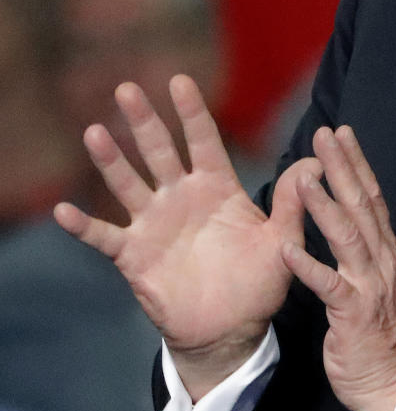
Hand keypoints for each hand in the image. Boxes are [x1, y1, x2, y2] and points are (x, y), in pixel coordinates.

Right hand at [54, 75, 315, 399]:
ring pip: (128, 184)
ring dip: (111, 160)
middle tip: (127, 88)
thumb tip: (318, 162)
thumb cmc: (258, 282)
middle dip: (144, 121)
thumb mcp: (281, 241)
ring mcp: (154, 224)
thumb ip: (293, 203)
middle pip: (159, 152)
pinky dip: (84, 225)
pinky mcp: (134, 255)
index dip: (192, 112)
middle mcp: (181, 198)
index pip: (203, 141)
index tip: (180, 81)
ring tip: (95, 133)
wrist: (231, 329)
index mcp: (217, 188)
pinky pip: (105, 236)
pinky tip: (63, 211)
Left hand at [280, 126, 395, 410]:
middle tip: (325, 135)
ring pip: (349, 237)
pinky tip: (287, 248)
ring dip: (326, 206)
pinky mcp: (353, 313)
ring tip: (304, 178)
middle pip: (362, 206)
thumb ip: (358, 248)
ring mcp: (370, 286)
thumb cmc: (371, 331)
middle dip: (343, 168)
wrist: (387, 381)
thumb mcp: (368, 280)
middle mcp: (382, 261)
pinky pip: (328, 286)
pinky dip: (308, 266)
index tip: (340, 133)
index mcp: (384, 251)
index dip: (357, 163)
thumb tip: (340, 212)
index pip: (371, 198)